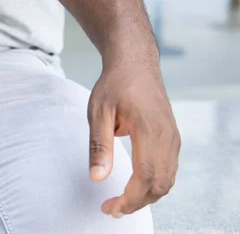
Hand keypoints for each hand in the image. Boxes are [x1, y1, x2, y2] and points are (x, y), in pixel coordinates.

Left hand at [87, 63, 180, 217]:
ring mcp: (174, 137)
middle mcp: (168, 137)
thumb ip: (99, 146)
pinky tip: (134, 187)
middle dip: (137, 203)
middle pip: (160, 184)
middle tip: (111, 209)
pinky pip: (168, 170)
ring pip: (167, 180)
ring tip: (120, 202)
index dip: (129, 198)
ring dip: (146, 196)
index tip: (109, 207)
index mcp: (150, 130)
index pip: (146, 176)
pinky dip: (154, 185)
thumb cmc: (115, 85)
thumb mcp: (98, 112)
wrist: (135, 63)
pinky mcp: (172, 138)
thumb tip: (97, 178)